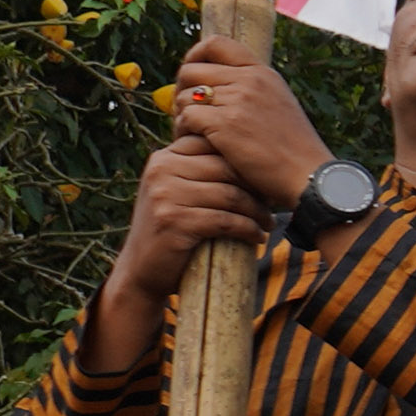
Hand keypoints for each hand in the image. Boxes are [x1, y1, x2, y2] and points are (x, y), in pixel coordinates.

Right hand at [90, 133, 269, 372]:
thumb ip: (197, 170)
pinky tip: (258, 237)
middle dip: (257, 186)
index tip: (264, 180)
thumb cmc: (170, 230)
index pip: (213, 144)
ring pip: (230, 194)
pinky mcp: (174, 221)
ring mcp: (165, 195)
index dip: (244, 161)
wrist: (141, 271)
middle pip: (226, 168)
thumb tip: (249, 155)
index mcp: (163, 158)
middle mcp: (161, 170)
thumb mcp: (176, 191)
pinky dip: (248, 230)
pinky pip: (225, 220)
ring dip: (257, 211)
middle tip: (273, 202)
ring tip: (268, 222)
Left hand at [167, 35, 330, 210]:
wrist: (310, 176)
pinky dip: (184, 130)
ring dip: (182, 114)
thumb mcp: (278, 106)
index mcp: (262, 73)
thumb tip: (210, 89)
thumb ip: (249, 92)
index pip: (216, 43)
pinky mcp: (225, 124)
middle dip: (181, 90)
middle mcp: (249, 80)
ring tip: (192, 132)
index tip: (192, 77)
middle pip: (191, 70)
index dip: (195, 56)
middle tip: (186, 111)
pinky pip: (187, 117)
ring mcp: (237, 100)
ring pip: (184, 95)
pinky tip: (195, 143)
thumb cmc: (292, 150)